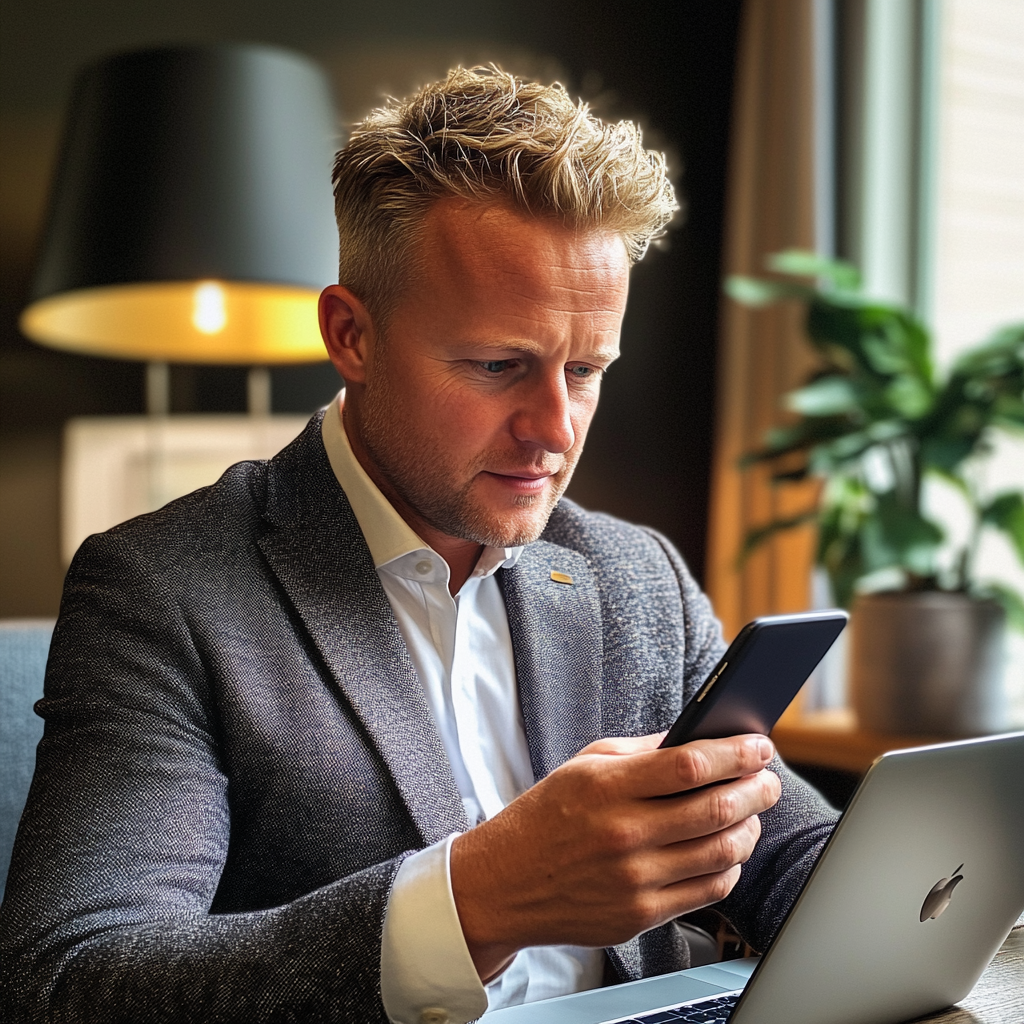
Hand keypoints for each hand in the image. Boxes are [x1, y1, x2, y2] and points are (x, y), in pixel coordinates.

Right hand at [449, 733, 780, 981]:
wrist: (504, 882)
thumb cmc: (546, 816)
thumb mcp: (583, 766)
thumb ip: (641, 752)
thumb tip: (697, 740)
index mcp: (606, 787)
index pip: (689, 765)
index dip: (735, 753)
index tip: (759, 746)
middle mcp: (622, 834)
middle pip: (717, 809)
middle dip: (756, 789)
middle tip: (767, 779)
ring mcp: (634, 880)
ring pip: (722, 853)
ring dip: (750, 828)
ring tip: (751, 812)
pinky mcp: (640, 915)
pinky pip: (708, 890)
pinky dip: (729, 866)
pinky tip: (727, 849)